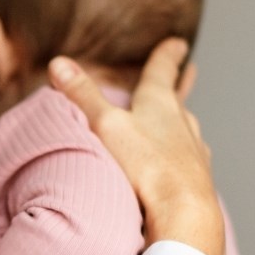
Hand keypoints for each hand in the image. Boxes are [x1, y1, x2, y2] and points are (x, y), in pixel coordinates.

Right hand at [48, 38, 224, 254]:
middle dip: (179, 84)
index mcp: (159, 103)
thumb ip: (82, 96)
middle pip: (178, 98)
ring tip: (177, 121)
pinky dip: (180, 154)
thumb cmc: (145, 165)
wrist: (183, 212)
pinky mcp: (196, 178)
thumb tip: (58, 63)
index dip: (168, 54)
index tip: (178, 42)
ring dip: (179, 123)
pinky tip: (179, 163)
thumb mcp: (105, 125)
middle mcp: (182, 123)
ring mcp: (193, 150)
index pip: (162, 69)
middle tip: (190, 71)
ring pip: (186, 129)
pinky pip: (187, 158)